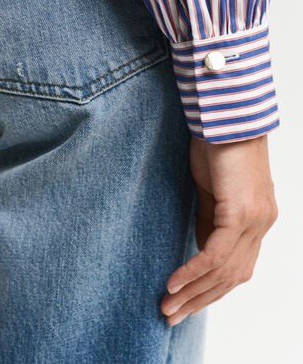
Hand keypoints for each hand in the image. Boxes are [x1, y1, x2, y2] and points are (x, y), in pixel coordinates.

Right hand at [161, 133, 277, 324]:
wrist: (226, 115)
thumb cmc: (217, 142)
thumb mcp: (211, 186)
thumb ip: (209, 218)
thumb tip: (199, 247)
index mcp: (258, 219)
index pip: (237, 266)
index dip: (212, 288)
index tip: (186, 302)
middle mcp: (262, 224)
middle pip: (232, 277)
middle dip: (201, 300)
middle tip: (172, 315)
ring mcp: (255, 221)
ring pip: (224, 272)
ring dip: (194, 293)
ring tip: (168, 306)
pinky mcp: (239, 213)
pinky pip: (215, 254)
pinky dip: (193, 271)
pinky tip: (174, 283)